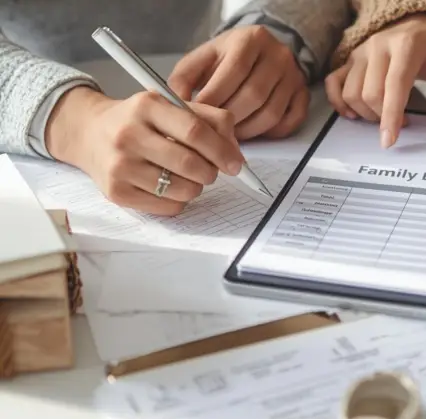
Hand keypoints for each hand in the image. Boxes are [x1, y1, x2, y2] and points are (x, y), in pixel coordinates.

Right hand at [46, 87, 243, 215]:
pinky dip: (179, 199)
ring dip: (196, 186)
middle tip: (211, 171)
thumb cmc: (140, 121)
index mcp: (147, 106)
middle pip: (190, 165)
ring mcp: (120, 166)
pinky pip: (168, 206)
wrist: (89, 133)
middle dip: (211, 172)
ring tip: (187, 176)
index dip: (222, 151)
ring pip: (183, 189)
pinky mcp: (116, 192)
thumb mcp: (172, 106)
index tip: (235, 164)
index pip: (195, 132)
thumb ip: (211, 120)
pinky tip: (169, 185)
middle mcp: (129, 135)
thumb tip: (235, 154)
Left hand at [168, 26, 309, 139]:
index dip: (214, 99)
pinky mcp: (303, 95)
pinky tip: (253, 132)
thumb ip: (184, 77)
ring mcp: (294, 77)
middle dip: (229, 119)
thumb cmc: (229, 58)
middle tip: (212, 132)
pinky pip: (289, 122)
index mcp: (250, 40)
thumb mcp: (204, 57)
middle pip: (254, 96)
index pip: (234, 73)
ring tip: (229, 136)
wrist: (261, 52)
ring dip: (247, 131)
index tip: (198, 116)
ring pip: (271, 114)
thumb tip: (175, 103)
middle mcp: (277, 56)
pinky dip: (271, 133)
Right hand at [325, 14, 425, 147]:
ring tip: (385, 116)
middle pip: (370, 93)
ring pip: (351, 92)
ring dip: (366, 114)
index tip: (389, 141)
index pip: (395, 85)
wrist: (423, 19)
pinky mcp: (352, 56)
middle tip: (404, 122)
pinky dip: (339, 102)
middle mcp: (379, 44)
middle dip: (384, 118)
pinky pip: (334, 81)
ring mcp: (362, 50)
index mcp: (408, 44)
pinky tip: (354, 113)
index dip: (391, 116)